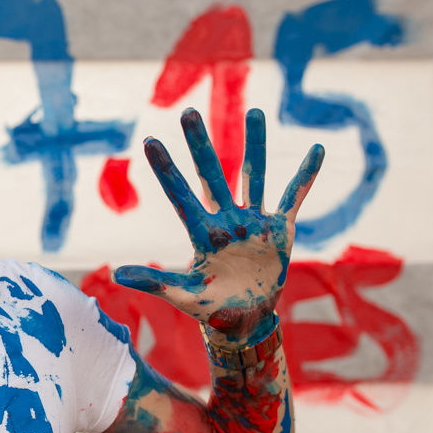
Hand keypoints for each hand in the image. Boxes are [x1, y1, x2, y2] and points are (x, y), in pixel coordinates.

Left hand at [114, 108, 323, 347]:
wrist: (243, 320)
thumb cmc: (209, 308)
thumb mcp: (182, 294)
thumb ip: (153, 282)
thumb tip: (115, 274)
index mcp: (202, 233)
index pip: (180, 195)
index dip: (166, 169)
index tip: (149, 141)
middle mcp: (225, 220)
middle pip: (211, 175)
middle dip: (200, 145)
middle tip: (188, 113)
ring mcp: (253, 222)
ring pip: (254, 175)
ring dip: (255, 145)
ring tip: (255, 112)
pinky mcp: (279, 230)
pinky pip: (294, 198)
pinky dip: (305, 176)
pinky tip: (317, 149)